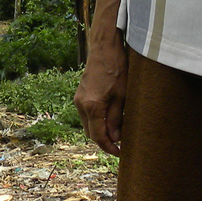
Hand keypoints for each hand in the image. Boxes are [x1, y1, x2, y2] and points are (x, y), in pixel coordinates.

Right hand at [74, 34, 127, 155]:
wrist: (105, 47)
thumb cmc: (117, 68)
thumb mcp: (122, 96)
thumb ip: (117, 119)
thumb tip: (116, 138)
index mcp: (92, 106)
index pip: (98, 136)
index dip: (109, 147)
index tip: (119, 153)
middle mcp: (81, 104)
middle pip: (90, 133)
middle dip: (104, 141)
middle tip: (120, 145)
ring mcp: (79, 99)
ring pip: (88, 124)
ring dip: (100, 130)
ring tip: (117, 132)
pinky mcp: (80, 94)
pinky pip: (87, 114)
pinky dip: (96, 120)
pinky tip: (109, 119)